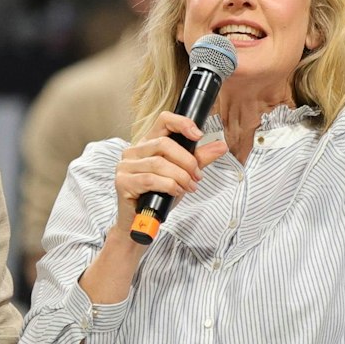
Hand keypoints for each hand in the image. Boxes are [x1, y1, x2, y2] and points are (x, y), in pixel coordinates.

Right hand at [113, 112, 230, 228]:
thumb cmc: (159, 196)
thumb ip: (199, 159)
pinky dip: (168, 185)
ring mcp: (125, 166)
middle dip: (186, 160)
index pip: (163, 120)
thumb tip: (221, 146)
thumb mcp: (182, 174)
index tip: (198, 135)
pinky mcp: (123, 182)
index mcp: (147, 143)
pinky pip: (150, 179)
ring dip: (180, 176)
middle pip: (163, 144)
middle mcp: (133, 151)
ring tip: (189, 187)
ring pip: (159, 163)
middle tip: (197, 176)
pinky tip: (176, 192)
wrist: (140, 223)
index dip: (182, 123)